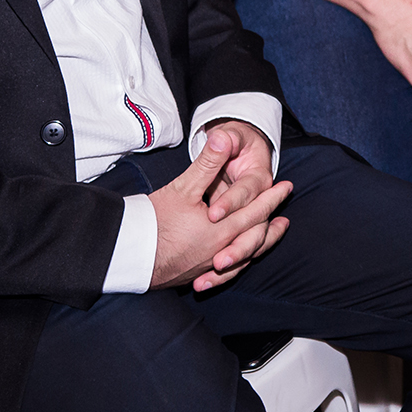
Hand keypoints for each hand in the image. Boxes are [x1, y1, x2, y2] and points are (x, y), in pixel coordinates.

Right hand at [149, 137, 292, 291]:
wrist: (126, 255)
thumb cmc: (152, 221)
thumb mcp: (183, 187)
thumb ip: (207, 163)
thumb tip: (223, 136)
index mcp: (222, 229)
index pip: (256, 211)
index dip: (272, 197)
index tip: (286, 186)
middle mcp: (220, 251)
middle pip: (255, 234)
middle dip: (271, 218)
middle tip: (284, 207)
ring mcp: (208, 267)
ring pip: (245, 256)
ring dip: (262, 241)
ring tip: (273, 231)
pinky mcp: (195, 275)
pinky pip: (227, 273)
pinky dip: (241, 262)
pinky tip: (241, 259)